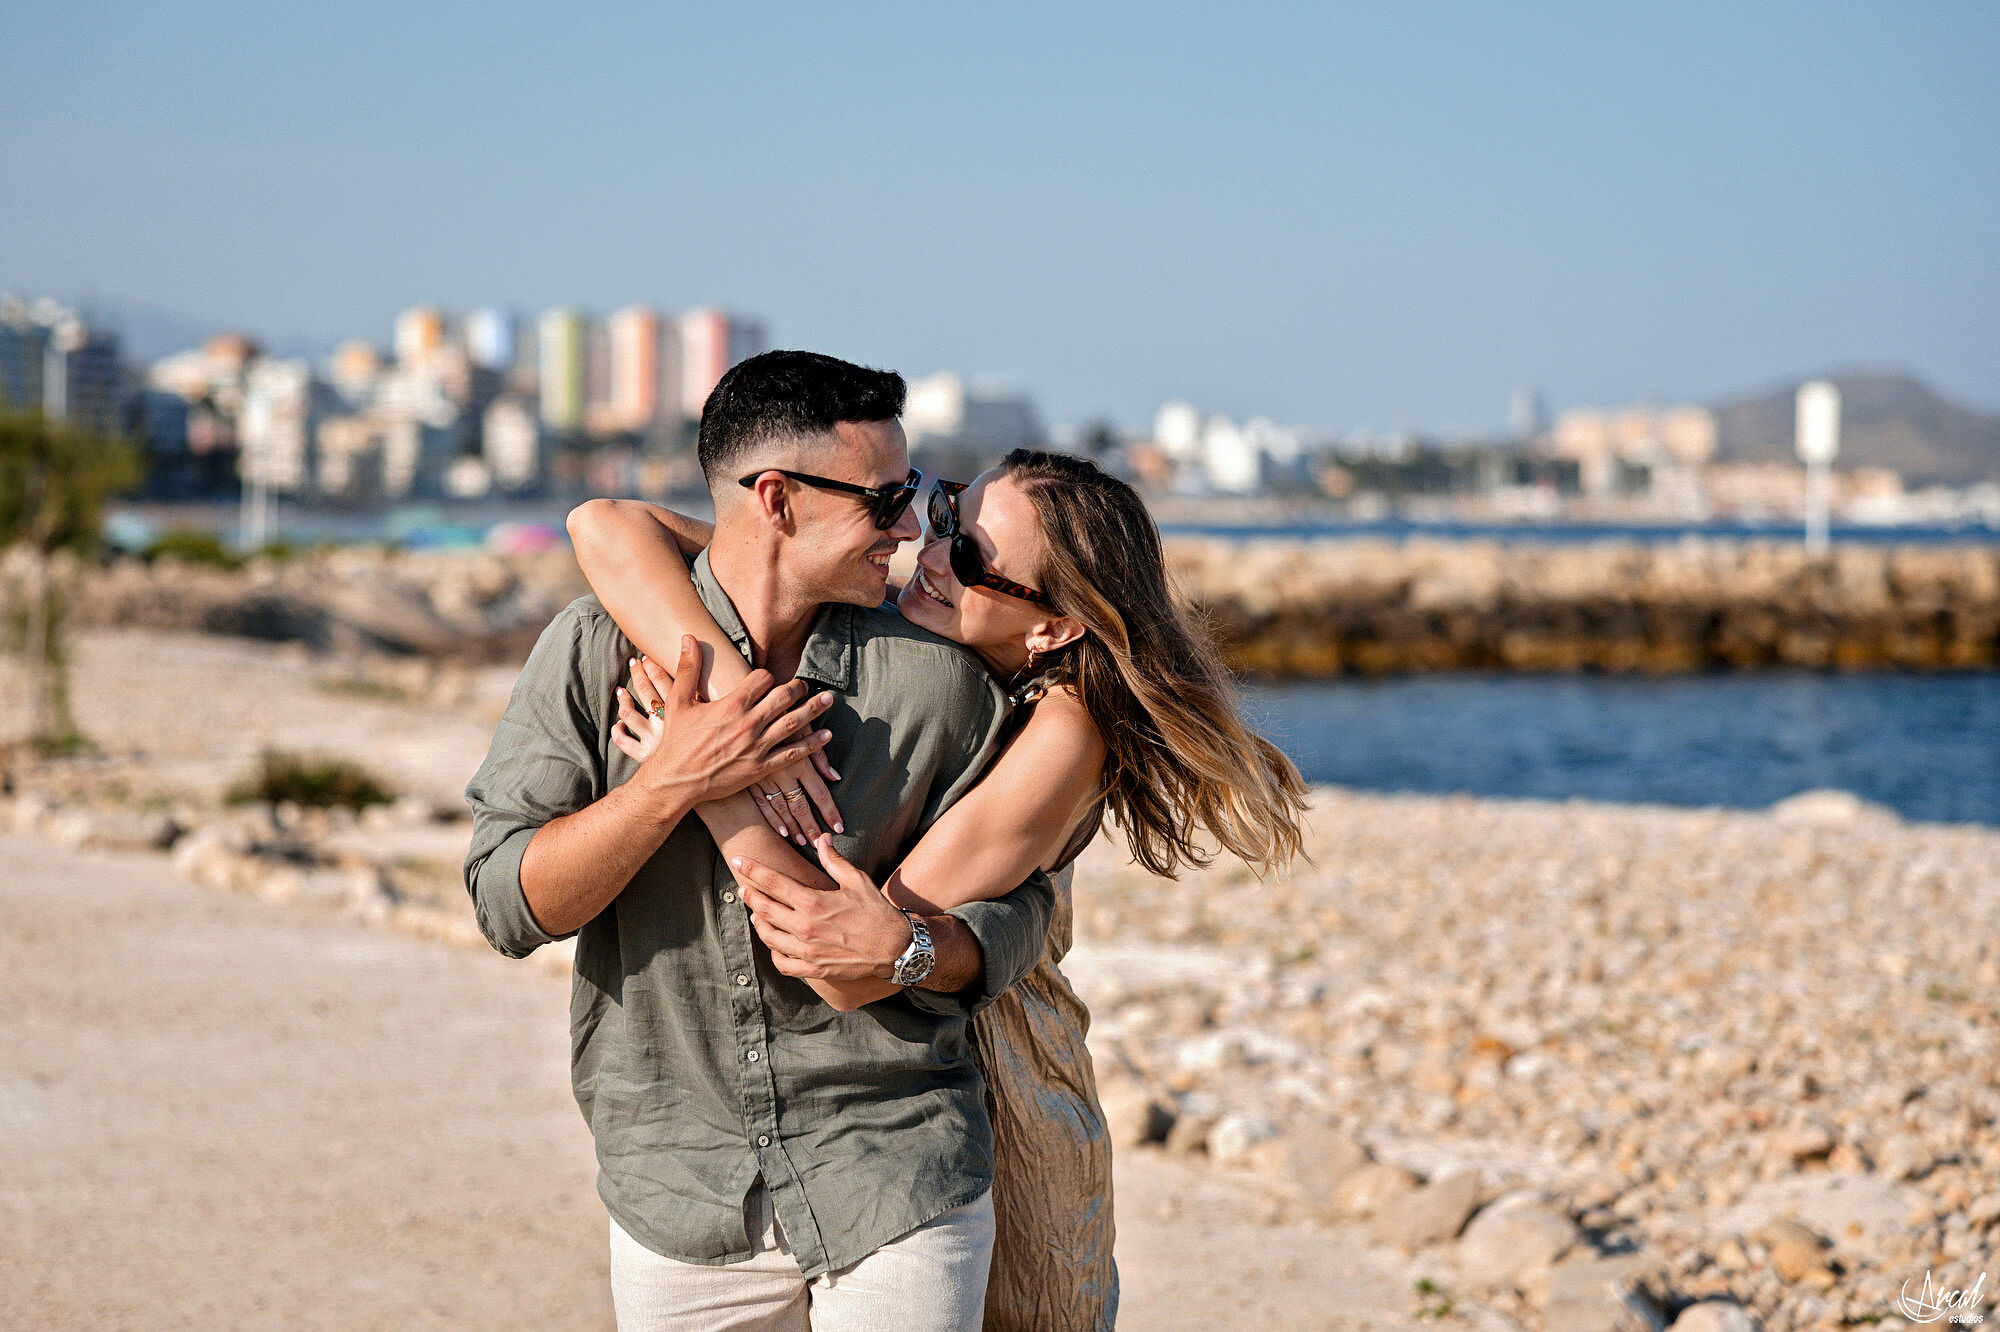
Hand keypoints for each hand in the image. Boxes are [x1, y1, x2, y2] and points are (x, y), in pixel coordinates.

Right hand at [623, 636, 835, 817]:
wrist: (675, 782)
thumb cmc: (675, 741)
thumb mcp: (678, 701)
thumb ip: (688, 669)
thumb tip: (688, 637)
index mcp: (731, 704)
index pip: (762, 678)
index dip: (766, 676)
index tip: (767, 680)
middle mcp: (748, 723)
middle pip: (784, 697)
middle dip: (798, 688)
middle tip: (806, 685)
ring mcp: (757, 747)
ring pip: (793, 723)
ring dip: (814, 710)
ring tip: (829, 700)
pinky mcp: (761, 768)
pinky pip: (793, 754)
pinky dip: (812, 745)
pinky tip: (826, 736)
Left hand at [730, 835, 910, 982]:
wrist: (895, 948)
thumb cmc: (877, 912)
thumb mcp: (857, 880)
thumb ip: (834, 860)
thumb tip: (823, 838)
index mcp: (813, 902)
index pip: (773, 882)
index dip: (752, 870)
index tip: (739, 861)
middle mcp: (805, 927)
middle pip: (764, 909)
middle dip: (750, 895)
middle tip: (742, 887)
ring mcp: (807, 951)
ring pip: (768, 936)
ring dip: (758, 922)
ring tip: (756, 914)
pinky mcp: (813, 969)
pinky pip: (782, 962)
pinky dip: (773, 952)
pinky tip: (775, 943)